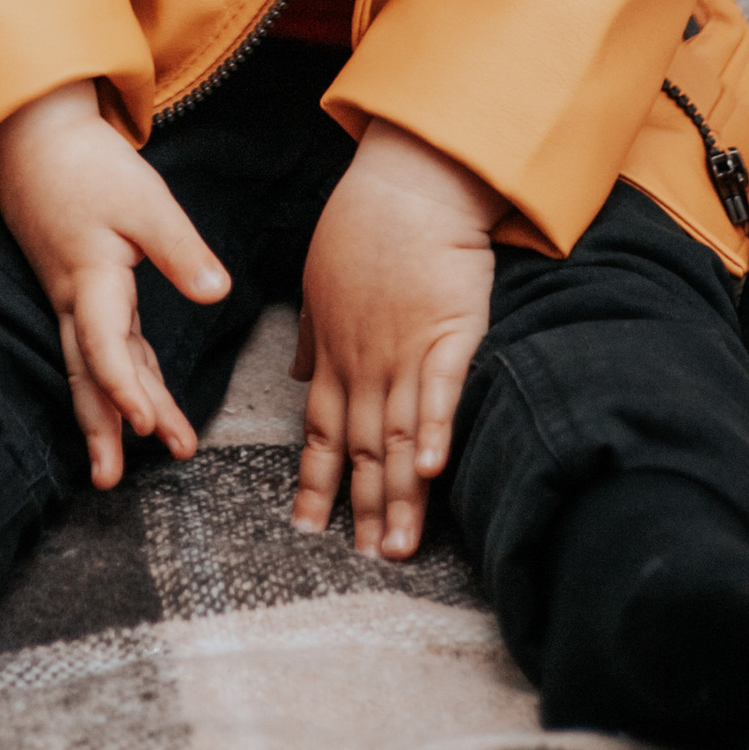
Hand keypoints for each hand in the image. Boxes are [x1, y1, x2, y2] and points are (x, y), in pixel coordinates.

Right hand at [0, 81, 231, 487]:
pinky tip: (141, 404)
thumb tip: (217, 294)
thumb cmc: (89, 164)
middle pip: (88, 374)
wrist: (35, 137)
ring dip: (111, 414)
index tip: (146, 425)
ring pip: (92, 367)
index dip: (124, 387)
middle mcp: (74, 298)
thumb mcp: (144, 198)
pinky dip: (118, 379)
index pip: (105, 344)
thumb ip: (180, 249)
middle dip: (102, 428)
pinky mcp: (79, 288)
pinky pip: (99, 346)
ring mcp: (72, 297)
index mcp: (90, 277)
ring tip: (120, 469)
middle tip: (111, 481)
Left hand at [290, 118, 497, 559]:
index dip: (316, 483)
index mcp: (335, 355)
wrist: (407, 186)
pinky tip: (430, 472)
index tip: (308, 529)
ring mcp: (406, 351)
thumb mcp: (321, 285)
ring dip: (397, 495)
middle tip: (362, 563)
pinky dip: (434, 432)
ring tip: (395, 547)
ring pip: (399, 436)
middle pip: (362, 449)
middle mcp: (366, 364)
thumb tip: (298, 375)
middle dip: (362, 508)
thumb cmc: (362, 230)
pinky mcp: (449, 333)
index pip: (321, 433)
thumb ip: (313, 337)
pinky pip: (441, 391)